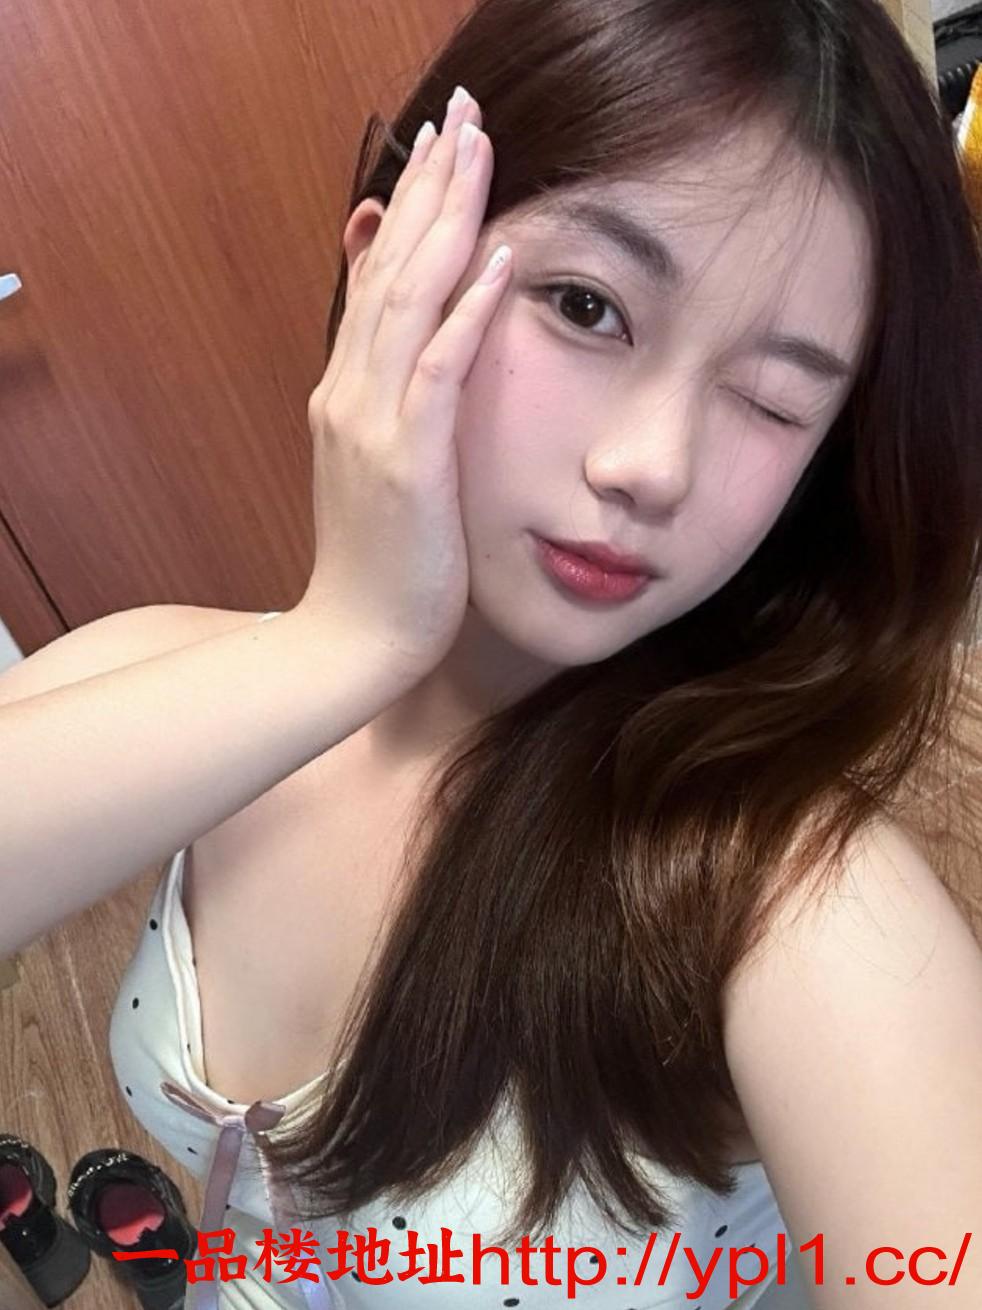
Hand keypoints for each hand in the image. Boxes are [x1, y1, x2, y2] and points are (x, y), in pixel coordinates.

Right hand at [299, 87, 511, 679]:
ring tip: (478, 151)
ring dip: (447, 222)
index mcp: (346, 389)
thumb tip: (405, 342)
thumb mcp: (376, 462)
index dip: (409, 203)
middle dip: (428, 185)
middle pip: (390, 266)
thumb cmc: (381, 557)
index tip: (441, 144)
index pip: (377, 273)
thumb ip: (386, 392)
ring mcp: (372, 426)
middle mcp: (349, 392)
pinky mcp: (406, 466)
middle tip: (461, 113)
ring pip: (407, 301)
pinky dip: (466, 315)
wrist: (354, 638)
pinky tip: (502, 263)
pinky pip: (437, 374)